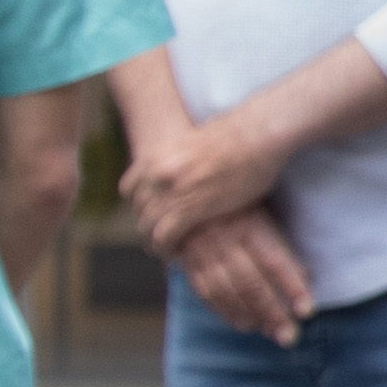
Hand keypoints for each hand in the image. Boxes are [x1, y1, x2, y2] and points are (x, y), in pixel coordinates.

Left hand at [124, 105, 295, 254]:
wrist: (258, 133)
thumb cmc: (237, 134)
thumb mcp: (192, 142)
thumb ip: (176, 159)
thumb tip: (179, 168)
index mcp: (155, 156)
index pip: (129, 190)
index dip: (140, 206)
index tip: (152, 215)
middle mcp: (156, 174)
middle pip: (139, 211)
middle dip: (149, 226)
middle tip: (162, 238)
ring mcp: (170, 191)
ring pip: (147, 227)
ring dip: (156, 242)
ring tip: (169, 250)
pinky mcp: (189, 208)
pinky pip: (164, 237)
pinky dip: (167, 248)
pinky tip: (178, 253)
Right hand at [170, 206, 315, 344]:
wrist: (186, 200)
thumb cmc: (238, 209)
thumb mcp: (263, 217)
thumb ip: (281, 247)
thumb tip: (306, 278)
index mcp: (249, 225)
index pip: (274, 261)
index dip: (292, 286)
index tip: (307, 311)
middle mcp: (224, 240)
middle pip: (250, 283)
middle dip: (272, 313)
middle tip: (290, 337)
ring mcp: (202, 253)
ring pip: (226, 293)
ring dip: (250, 316)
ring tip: (270, 332)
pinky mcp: (188, 264)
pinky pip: (206, 293)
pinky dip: (226, 312)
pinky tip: (243, 324)